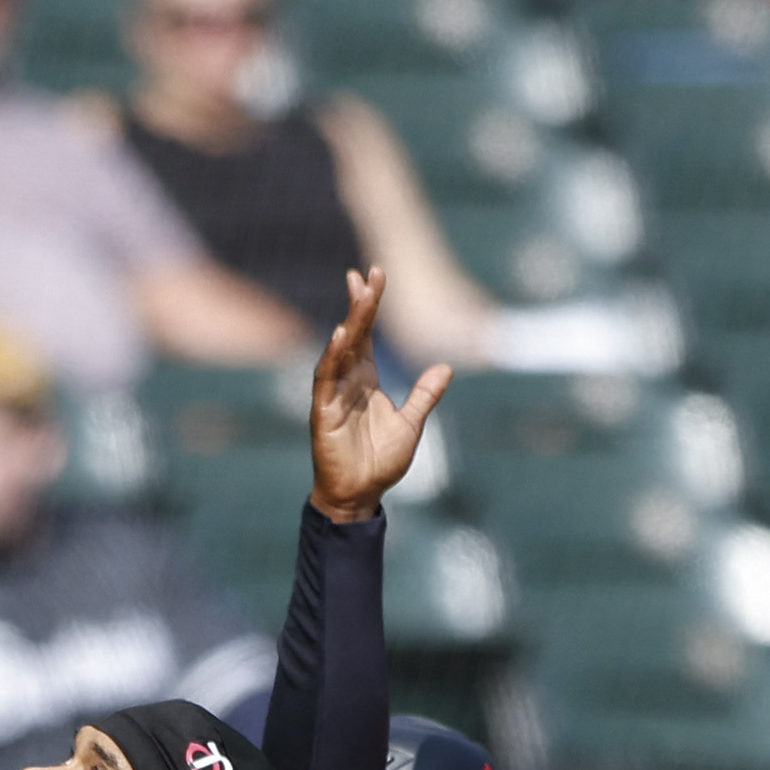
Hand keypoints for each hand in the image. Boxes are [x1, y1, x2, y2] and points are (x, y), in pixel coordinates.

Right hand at [308, 268, 449, 523]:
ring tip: (358, 294)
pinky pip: (326, 380)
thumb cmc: (380, 463)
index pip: (367, 335)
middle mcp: (348, 382)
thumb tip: (446, 367)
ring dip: (349, 322)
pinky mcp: (323, 413)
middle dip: (360, 304)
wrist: (360, 496)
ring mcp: (333, 395)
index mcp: (366, 381)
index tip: (375, 276)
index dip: (371, 306)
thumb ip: (425, 395)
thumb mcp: (411, 424)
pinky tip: (340, 335)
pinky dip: (332, 357)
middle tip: (365, 273)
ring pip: (340, 350)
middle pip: (354, 334)